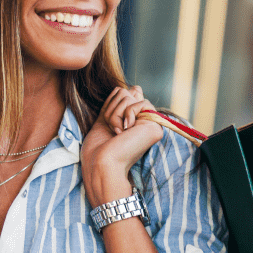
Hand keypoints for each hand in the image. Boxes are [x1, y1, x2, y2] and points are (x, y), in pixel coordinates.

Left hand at [81, 86, 164, 208]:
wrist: (100, 165)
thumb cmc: (98, 149)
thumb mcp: (106, 119)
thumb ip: (119, 103)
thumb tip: (137, 87)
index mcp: (135, 120)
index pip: (127, 92)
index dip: (112, 103)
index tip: (108, 122)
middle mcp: (145, 121)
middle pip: (126, 91)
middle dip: (111, 108)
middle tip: (112, 130)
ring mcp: (151, 124)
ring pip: (129, 95)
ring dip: (115, 114)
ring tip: (117, 133)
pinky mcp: (155, 126)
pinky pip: (137, 103)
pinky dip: (124, 115)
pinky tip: (124, 132)